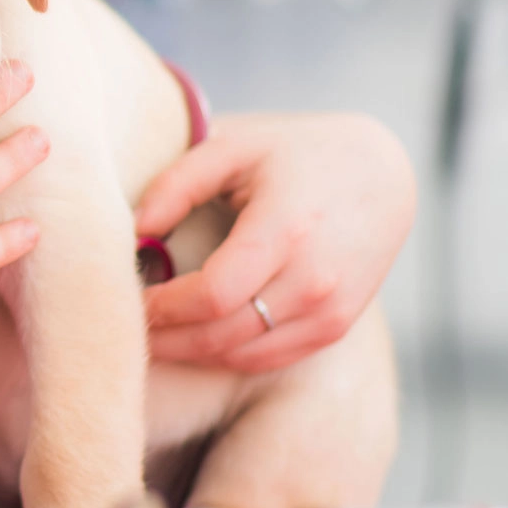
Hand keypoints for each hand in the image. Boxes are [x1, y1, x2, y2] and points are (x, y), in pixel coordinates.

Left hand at [135, 112, 414, 372]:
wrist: (383, 174)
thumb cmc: (295, 155)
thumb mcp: (234, 148)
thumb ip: (177, 184)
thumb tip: (135, 231)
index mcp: (286, 231)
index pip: (211, 295)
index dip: (161, 307)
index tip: (126, 298)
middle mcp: (314, 280)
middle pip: (221, 334)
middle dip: (164, 338)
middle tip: (124, 326)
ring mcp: (330, 310)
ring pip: (241, 355)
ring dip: (189, 353)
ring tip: (150, 335)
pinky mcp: (336, 327)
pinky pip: (268, 359)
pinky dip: (225, 355)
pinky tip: (192, 339)